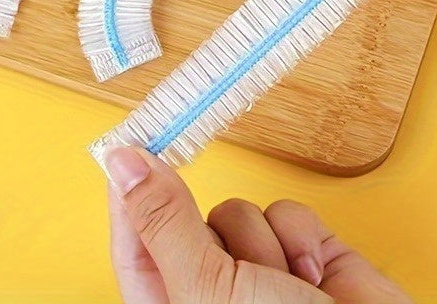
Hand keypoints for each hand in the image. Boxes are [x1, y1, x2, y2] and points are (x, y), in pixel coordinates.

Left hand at [106, 147, 411, 303]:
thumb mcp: (209, 289)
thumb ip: (166, 224)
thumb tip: (124, 166)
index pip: (133, 240)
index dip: (129, 193)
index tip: (128, 146)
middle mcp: (209, 291)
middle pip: (189, 221)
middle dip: (220, 235)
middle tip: (225, 242)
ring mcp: (258, 271)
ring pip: (240, 210)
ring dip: (265, 240)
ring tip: (285, 282)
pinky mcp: (302, 251)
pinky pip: (287, 211)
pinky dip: (301, 235)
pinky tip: (311, 274)